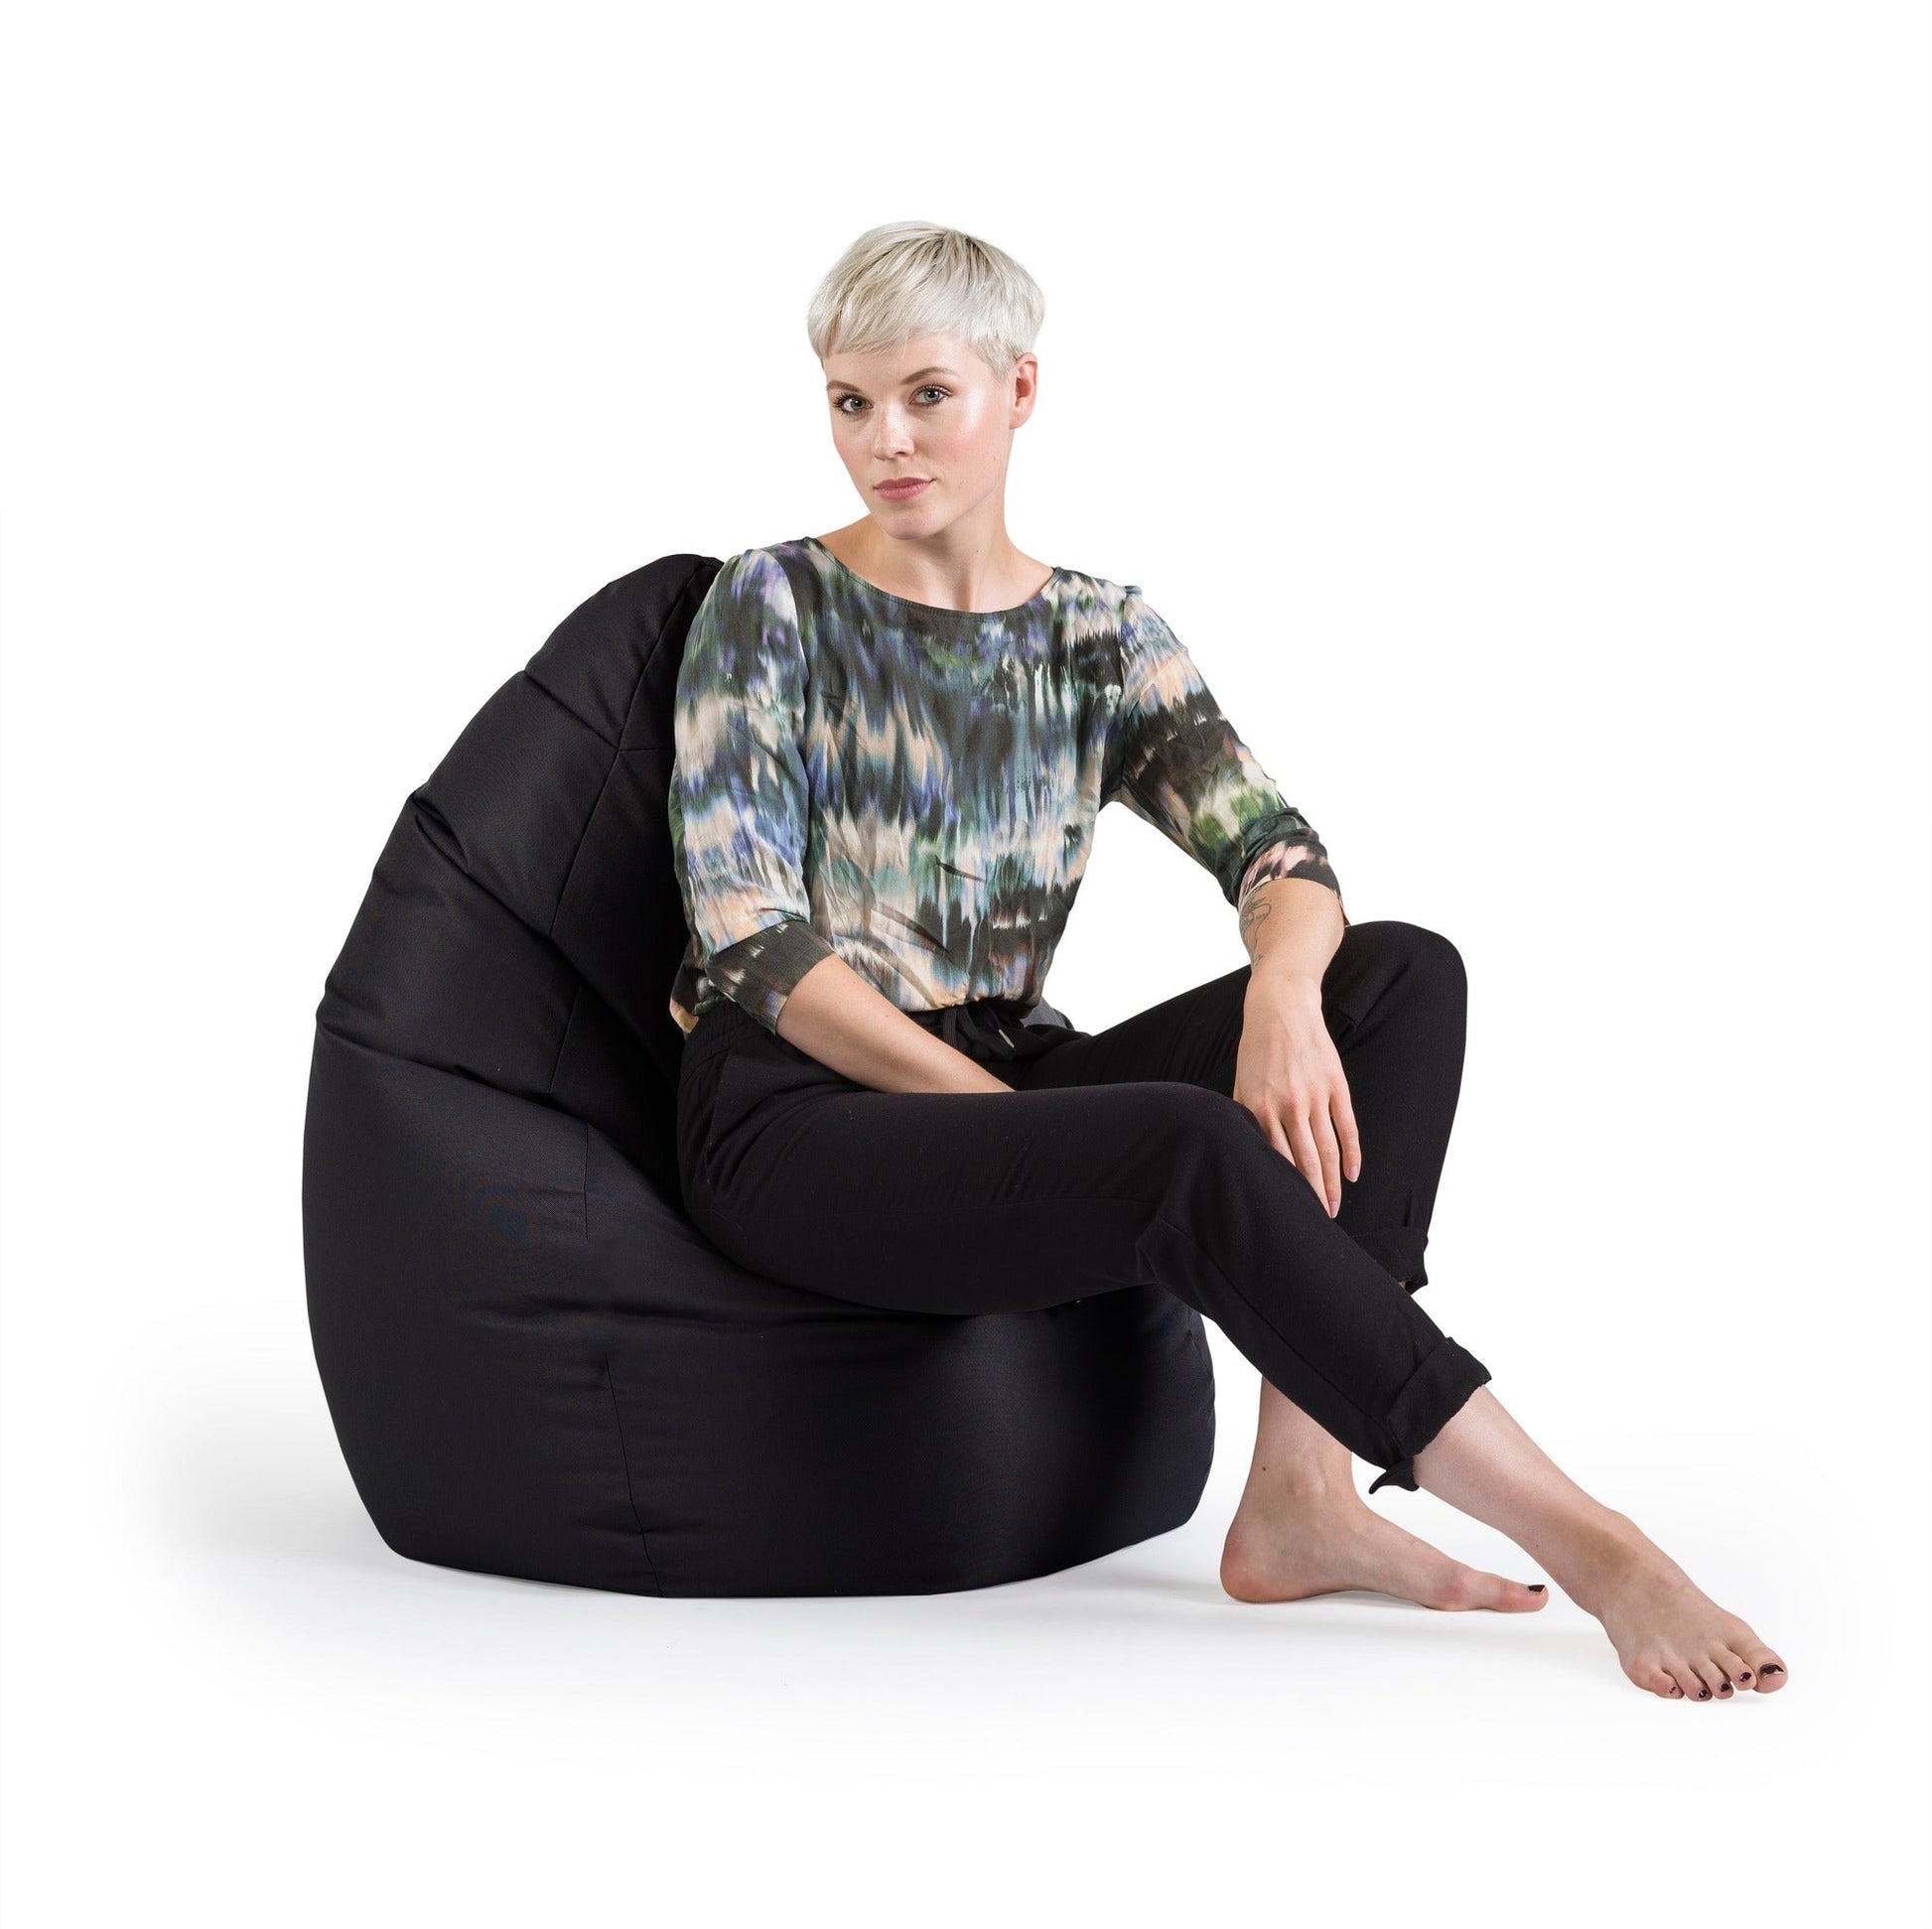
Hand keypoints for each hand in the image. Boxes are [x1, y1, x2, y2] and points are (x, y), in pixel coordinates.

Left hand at [1233, 973, 1360, 1215]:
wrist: (1281, 1007)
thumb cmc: (1256, 1049)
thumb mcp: (1241, 1082)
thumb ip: (1244, 1117)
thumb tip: (1245, 1152)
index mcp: (1259, 1107)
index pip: (1273, 1160)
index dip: (1282, 1188)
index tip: (1285, 1211)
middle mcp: (1288, 1105)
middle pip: (1304, 1163)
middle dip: (1311, 1196)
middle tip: (1316, 1223)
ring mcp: (1315, 1095)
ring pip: (1327, 1150)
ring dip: (1332, 1182)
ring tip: (1334, 1207)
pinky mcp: (1336, 1085)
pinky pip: (1347, 1126)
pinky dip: (1352, 1153)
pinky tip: (1352, 1175)